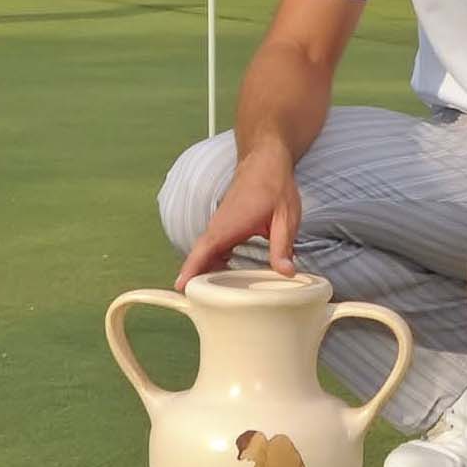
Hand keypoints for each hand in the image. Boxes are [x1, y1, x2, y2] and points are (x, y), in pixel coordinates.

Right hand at [174, 148, 301, 290]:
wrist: (265, 161)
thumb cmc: (274, 186)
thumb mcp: (285, 217)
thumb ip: (282, 246)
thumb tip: (286, 272)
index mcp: (229, 226)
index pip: (203, 251)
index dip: (190, 270)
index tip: (180, 288)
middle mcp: (218, 227)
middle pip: (200, 258)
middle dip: (196, 280)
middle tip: (201, 306)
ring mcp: (219, 226)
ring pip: (205, 254)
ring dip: (205, 273)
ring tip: (212, 299)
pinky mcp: (223, 226)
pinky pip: (212, 249)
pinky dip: (213, 263)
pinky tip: (225, 278)